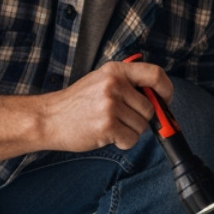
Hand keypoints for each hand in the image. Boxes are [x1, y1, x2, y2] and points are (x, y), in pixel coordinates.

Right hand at [39, 60, 173, 151]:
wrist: (48, 119)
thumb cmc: (76, 103)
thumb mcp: (100, 81)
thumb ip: (126, 84)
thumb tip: (158, 97)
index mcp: (115, 70)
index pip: (155, 74)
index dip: (166, 89)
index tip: (164, 100)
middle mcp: (114, 85)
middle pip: (150, 107)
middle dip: (140, 119)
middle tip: (121, 119)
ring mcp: (110, 105)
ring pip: (142, 126)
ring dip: (130, 131)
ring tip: (109, 126)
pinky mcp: (107, 125)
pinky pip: (132, 139)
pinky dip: (123, 142)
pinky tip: (107, 135)